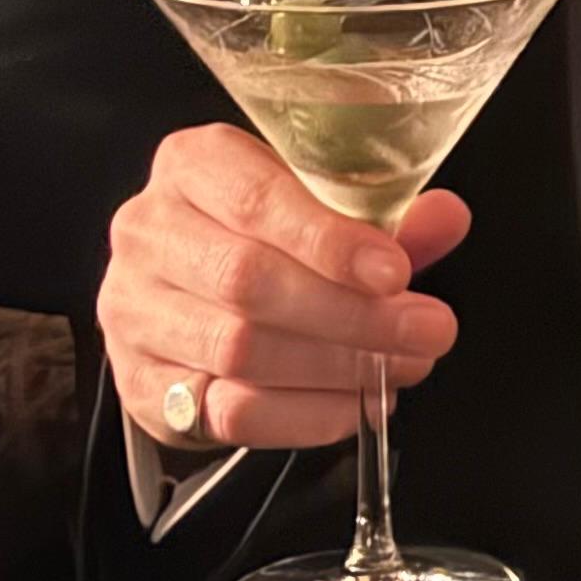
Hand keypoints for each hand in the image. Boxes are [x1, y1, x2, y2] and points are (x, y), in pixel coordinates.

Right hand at [101, 123, 467, 452]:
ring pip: (237, 348)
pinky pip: (226, 410)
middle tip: (424, 331)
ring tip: (400, 368)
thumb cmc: (261, 236)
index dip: (330, 241)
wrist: (181, 294)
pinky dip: (303, 415)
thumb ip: (380, 214)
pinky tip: (354, 407)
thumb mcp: (318, 204)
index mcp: (192, 164)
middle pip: (248, 280)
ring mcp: (133, 312)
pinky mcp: (141, 383)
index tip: (395, 273)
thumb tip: (446, 218)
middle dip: (351, 314)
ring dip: (335, 367)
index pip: (256, 199)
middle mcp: (150, 232)